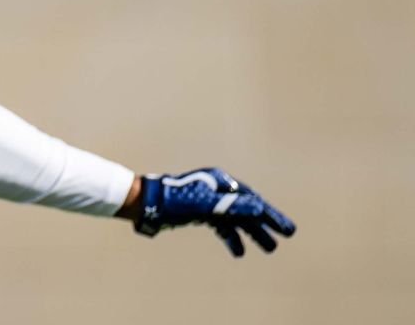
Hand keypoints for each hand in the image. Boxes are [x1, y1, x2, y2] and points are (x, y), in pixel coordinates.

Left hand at [133, 168, 295, 256]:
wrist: (147, 204)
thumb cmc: (174, 200)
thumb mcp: (204, 204)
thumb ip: (229, 206)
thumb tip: (257, 208)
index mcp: (221, 183)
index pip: (252, 201)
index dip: (271, 215)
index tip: (288, 230)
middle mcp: (217, 190)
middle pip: (247, 209)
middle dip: (266, 224)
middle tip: (285, 238)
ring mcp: (208, 202)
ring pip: (236, 219)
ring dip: (252, 233)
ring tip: (268, 249)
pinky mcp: (199, 213)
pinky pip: (221, 226)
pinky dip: (231, 237)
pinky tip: (238, 252)